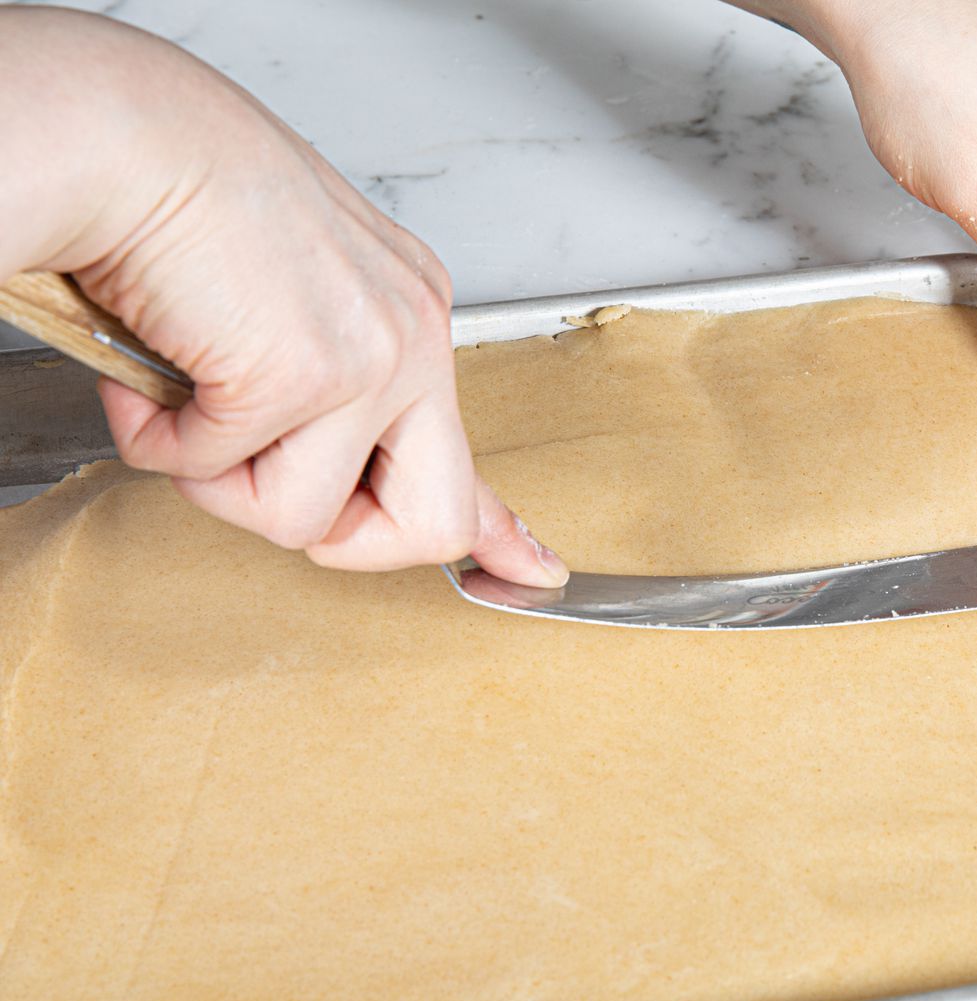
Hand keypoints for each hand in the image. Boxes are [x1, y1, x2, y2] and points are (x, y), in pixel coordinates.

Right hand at [0, 8, 566, 581]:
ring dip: (221, 480)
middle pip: (434, 522)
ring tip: (186, 398)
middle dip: (343, 540)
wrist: (125, 136)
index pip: (470, 456)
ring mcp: (371, 358)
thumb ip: (329, 391)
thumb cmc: (185, 203)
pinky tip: (151, 372)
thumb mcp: (290, 303)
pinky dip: (160, 439)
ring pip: (304, 518)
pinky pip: (217, 472)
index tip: (536, 574)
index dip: (500, 534)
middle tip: (266, 480)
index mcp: (413, 318)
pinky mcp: (304, 374)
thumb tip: (334, 473)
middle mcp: (414, 338)